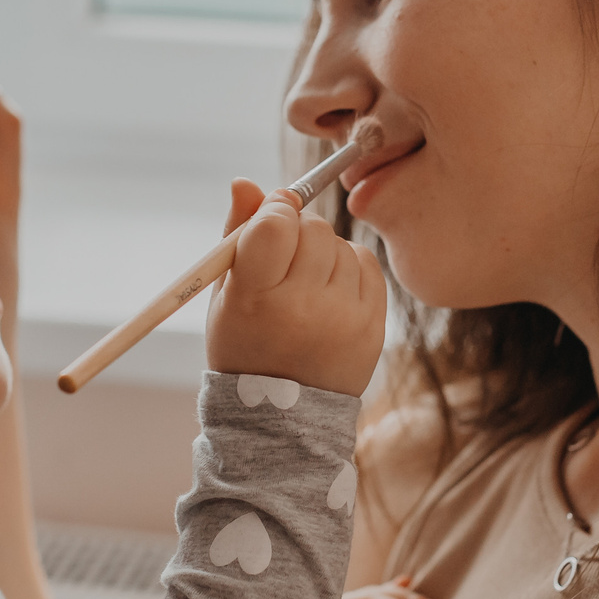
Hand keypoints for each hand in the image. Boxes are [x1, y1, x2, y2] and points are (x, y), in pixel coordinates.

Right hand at [206, 180, 385, 396]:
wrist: (282, 418)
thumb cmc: (244, 345)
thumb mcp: (225, 295)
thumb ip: (236, 234)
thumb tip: (246, 181)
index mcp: (256, 300)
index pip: (274, 225)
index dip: (274, 210)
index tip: (271, 216)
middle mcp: (303, 308)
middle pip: (312, 228)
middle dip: (298, 230)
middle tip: (286, 255)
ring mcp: (343, 318)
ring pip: (340, 243)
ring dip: (323, 251)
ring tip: (305, 284)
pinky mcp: (373, 326)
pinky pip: (367, 263)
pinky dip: (348, 266)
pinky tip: (330, 290)